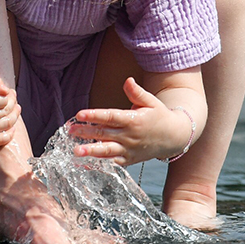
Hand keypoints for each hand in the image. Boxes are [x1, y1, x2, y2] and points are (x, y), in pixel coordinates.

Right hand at [0, 74, 19, 149]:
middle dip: (13, 104)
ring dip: (14, 117)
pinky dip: (9, 134)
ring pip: (6, 125)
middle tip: (13, 100)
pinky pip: (0, 140)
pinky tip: (12, 126)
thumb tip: (7, 90)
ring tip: (16, 110)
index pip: (4, 99)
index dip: (9, 95)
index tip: (8, 92)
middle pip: (6, 112)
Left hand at [69, 78, 193, 165]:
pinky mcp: (129, 160)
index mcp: (133, 120)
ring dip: (91, 151)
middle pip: (104, 133)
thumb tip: (127, 80)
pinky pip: (113, 162)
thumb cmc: (159, 116)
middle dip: (86, 132)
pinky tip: (86, 162)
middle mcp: (130, 136)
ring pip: (107, 151)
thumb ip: (137, 92)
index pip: (110, 117)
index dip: (94, 115)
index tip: (79, 114)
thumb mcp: (151, 102)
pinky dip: (100, 163)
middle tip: (70, 130)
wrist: (174, 137)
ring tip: (76, 151)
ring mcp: (129, 150)